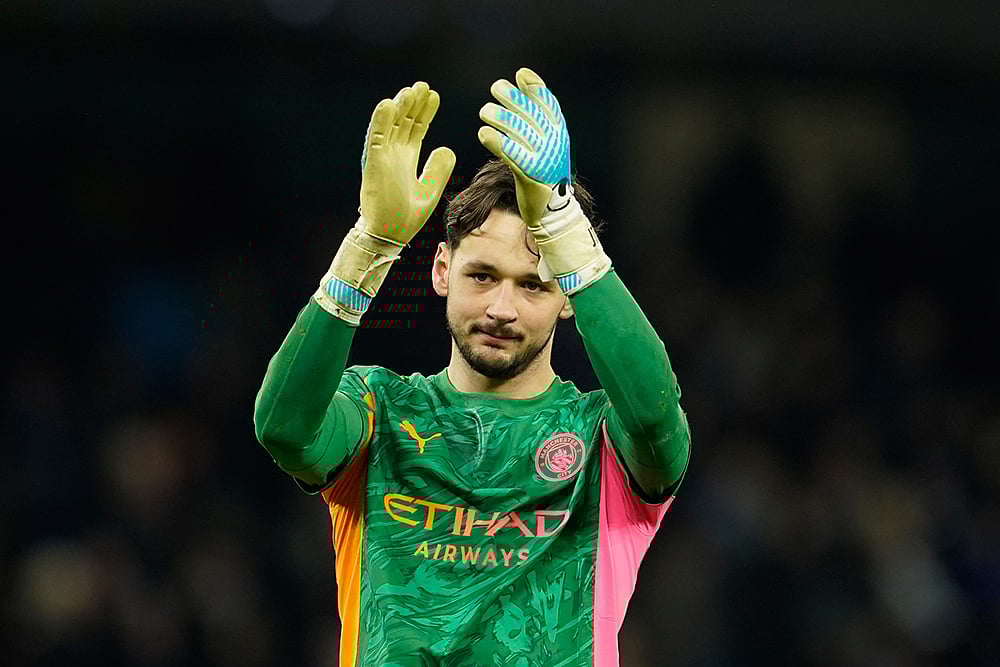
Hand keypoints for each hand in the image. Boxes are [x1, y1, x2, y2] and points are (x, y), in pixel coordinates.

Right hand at [316, 82, 454, 324]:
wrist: (389, 236)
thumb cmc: (405, 217)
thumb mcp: (430, 191)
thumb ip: (438, 170)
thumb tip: (446, 148)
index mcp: (406, 160)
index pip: (416, 129)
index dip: (425, 113)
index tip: (434, 96)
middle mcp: (393, 155)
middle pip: (404, 122)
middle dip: (414, 104)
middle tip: (424, 87)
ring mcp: (382, 158)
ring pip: (390, 125)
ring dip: (399, 107)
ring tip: (411, 90)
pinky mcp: (374, 165)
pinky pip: (376, 139)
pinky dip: (380, 121)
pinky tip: (388, 104)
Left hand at [477, 68, 610, 293]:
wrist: (553, 218)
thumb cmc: (543, 184)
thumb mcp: (544, 154)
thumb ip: (535, 132)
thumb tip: (520, 105)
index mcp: (559, 138)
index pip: (549, 105)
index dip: (536, 87)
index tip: (521, 74)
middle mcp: (554, 147)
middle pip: (532, 115)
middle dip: (514, 99)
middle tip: (495, 88)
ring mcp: (545, 162)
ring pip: (521, 133)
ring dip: (501, 118)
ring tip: (484, 112)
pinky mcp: (531, 178)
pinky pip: (513, 156)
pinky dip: (498, 143)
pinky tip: (483, 134)